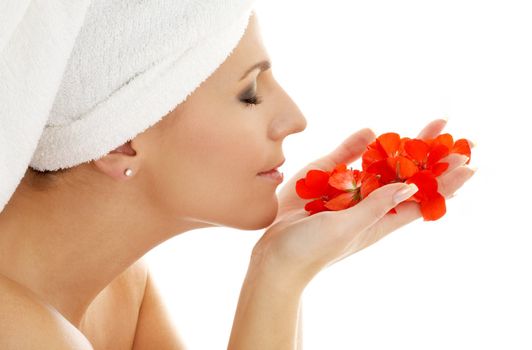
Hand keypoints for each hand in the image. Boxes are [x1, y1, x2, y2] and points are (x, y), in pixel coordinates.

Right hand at [252, 118, 475, 286]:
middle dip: (429, 155)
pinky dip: (360, 147)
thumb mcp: (347, 229)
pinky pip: (348, 161)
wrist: (274, 255)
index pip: (423, 199)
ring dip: (402, 147)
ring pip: (382, 166)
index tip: (466, 160)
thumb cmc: (310, 250)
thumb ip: (376, 205)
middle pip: (407, 176)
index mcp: (381, 220)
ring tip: (424, 129)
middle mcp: (369, 204)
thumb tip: (413, 184)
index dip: (445, 181)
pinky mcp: (327, 183)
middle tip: (450, 130)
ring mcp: (348, 193)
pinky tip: (372, 133)